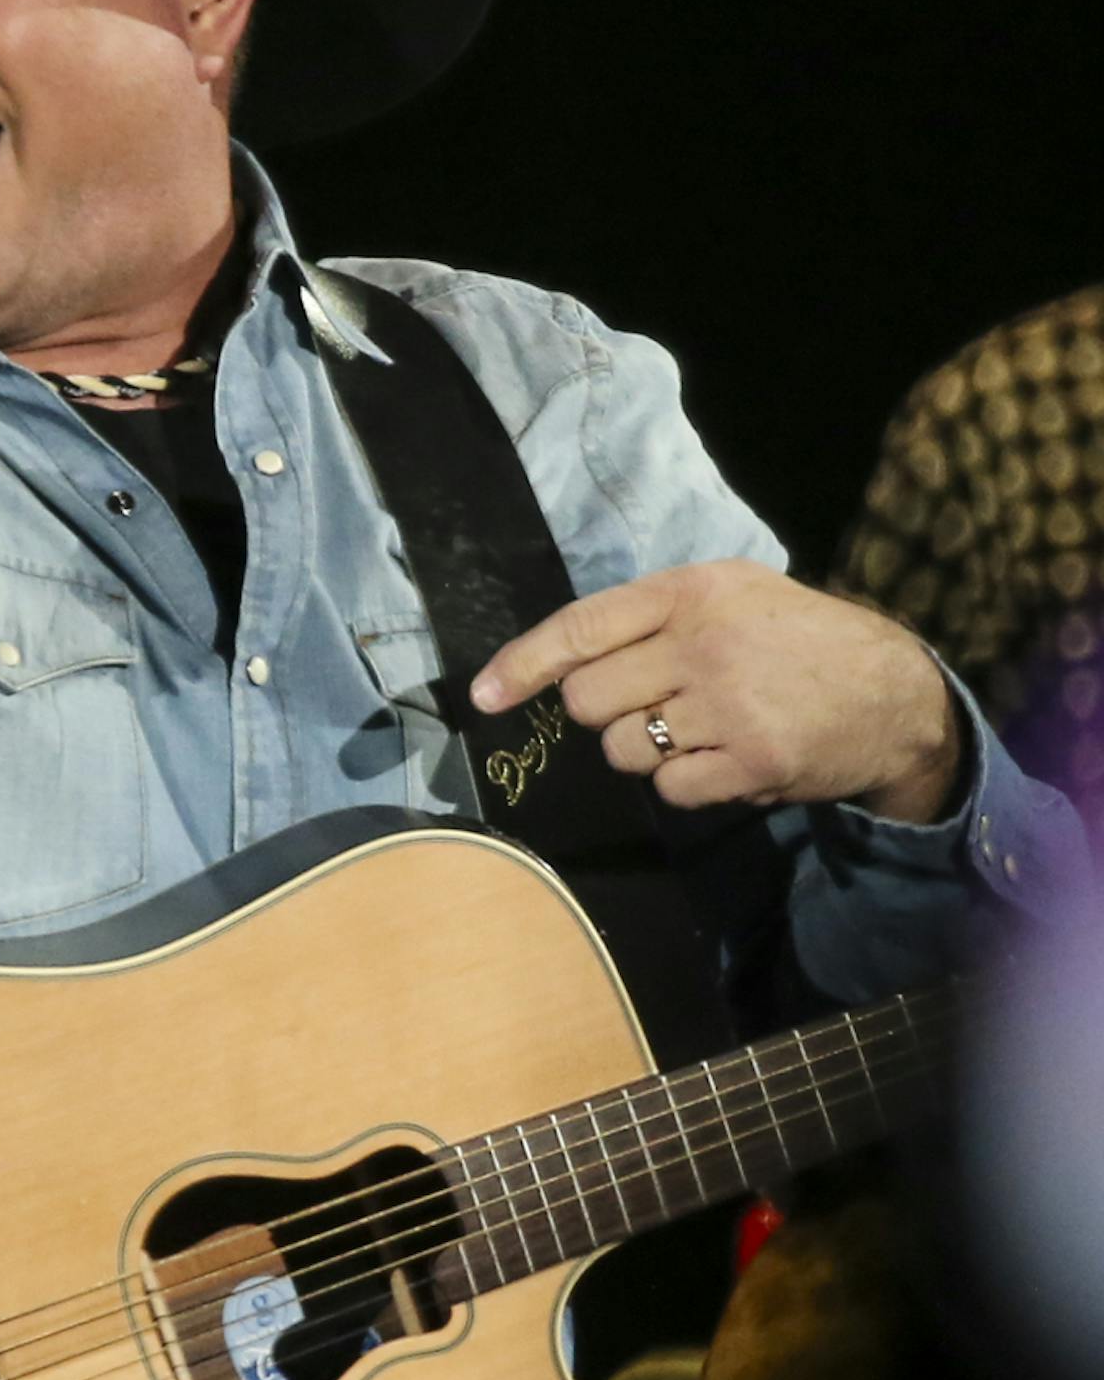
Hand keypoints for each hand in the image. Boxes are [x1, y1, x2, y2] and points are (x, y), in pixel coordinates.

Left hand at [470, 559, 964, 821]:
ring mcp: (727, 704)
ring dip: (647, 751)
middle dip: (607, 713)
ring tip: (701, 731)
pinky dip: (687, 784)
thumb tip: (565, 661)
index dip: (524, 664)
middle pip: (591, 699)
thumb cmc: (800, 640)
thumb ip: (657, 616)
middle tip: (658, 707)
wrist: (894, 694)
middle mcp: (703, 643)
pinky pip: (669, 788)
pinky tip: (728, 760)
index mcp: (692, 591)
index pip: (583, 627)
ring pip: (624, 749)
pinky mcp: (749, 759)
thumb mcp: (736, 594)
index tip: (485, 695)